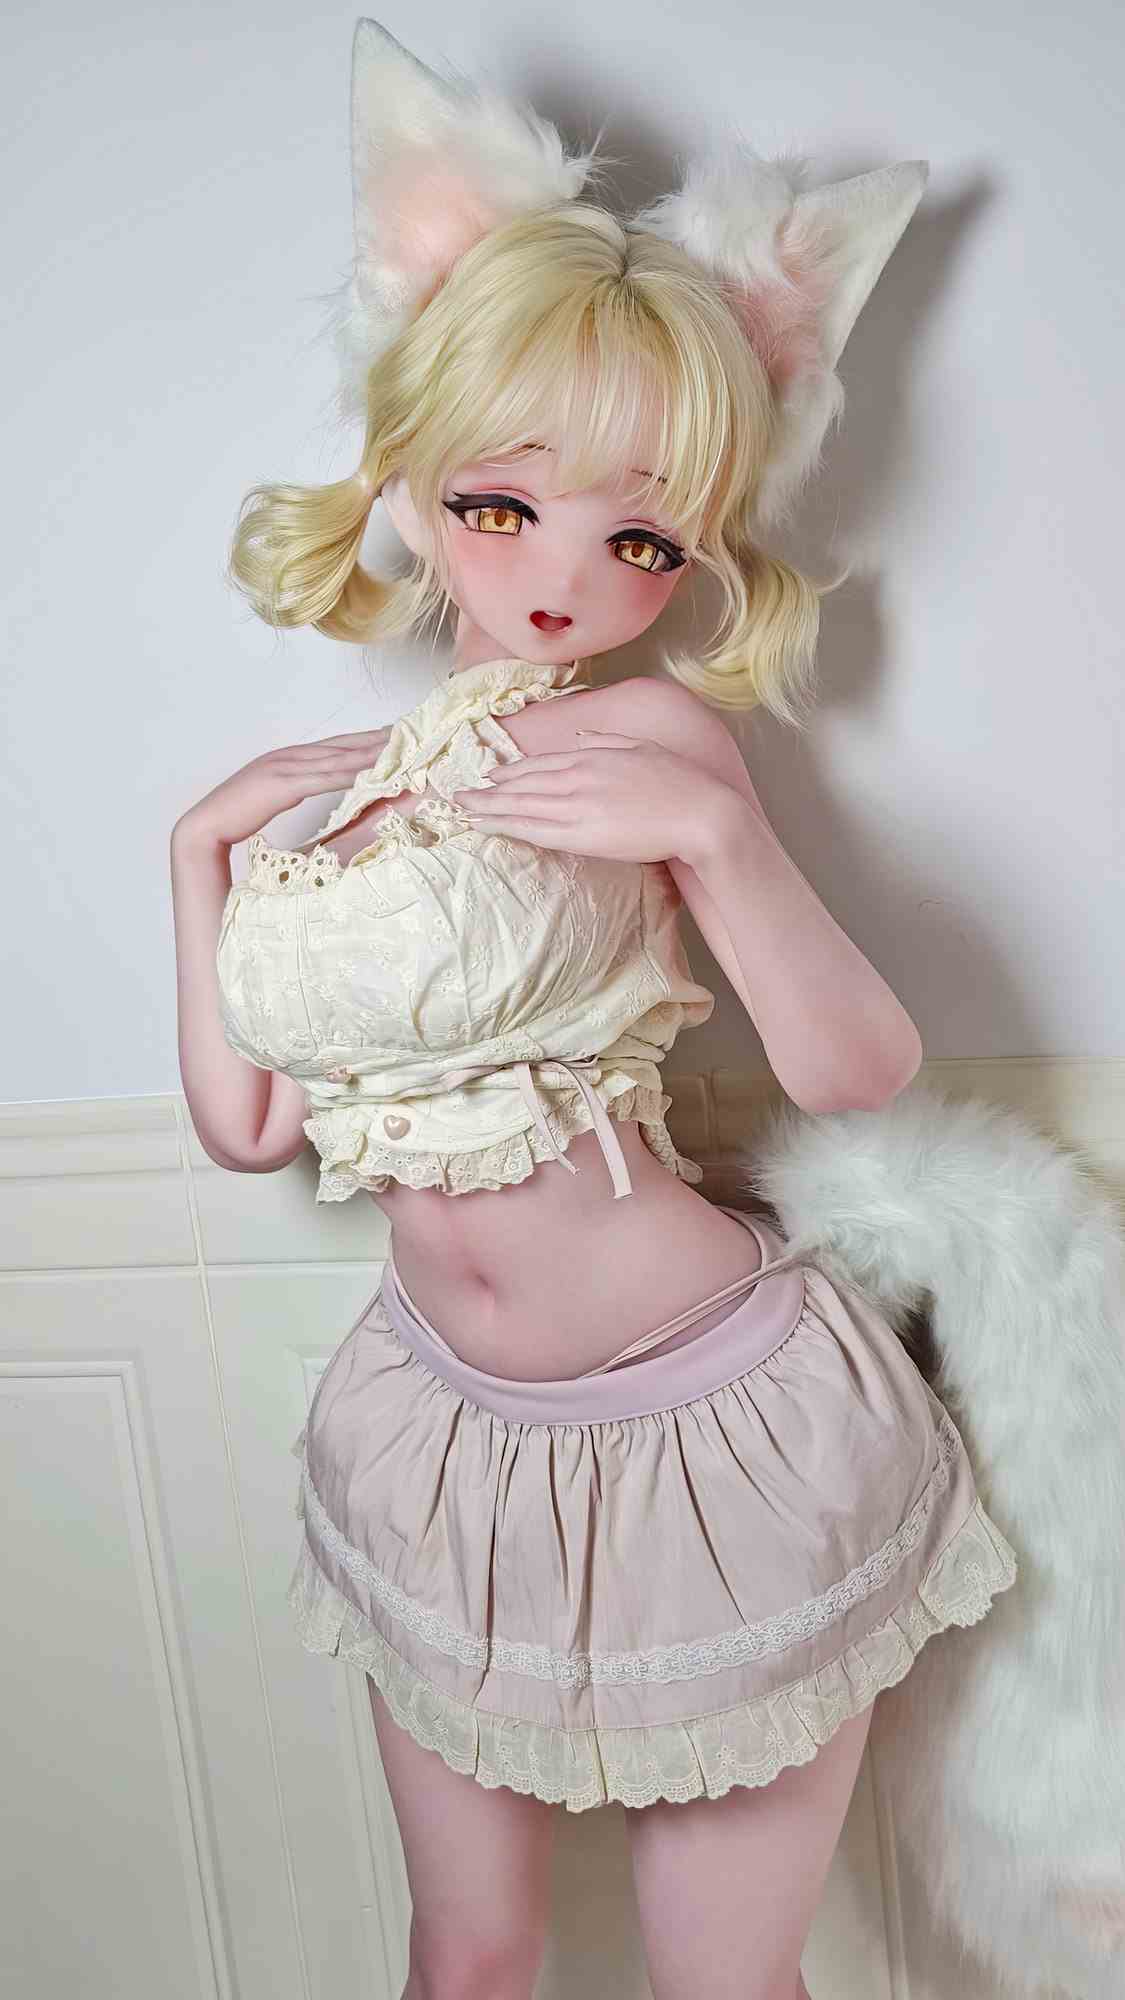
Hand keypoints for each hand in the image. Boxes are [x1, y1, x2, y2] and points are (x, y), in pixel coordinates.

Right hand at [173, 727, 391, 850]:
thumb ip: (294, 788)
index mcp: (287, 758)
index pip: (335, 745)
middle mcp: (289, 756)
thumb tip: (314, 789)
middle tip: (410, 733)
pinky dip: (349, 775)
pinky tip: (371, 775)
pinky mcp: (281, 785)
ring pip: (338, 759)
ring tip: (401, 752)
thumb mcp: (272, 796)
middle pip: (343, 745)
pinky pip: (323, 779)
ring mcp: (284, 767)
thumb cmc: (236, 816)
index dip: (366, 739)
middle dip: (377, 740)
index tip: (394, 736)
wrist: (205, 826)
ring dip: (371, 755)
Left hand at [451, 729, 735, 867]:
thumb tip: (581, 732)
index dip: (512, 771)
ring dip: (488, 806)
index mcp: (593, 755)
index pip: (541, 764)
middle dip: (488, 789)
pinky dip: (506, 824)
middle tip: (458, 794)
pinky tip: (486, 824)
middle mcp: (578, 776)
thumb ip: (608, 739)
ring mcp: (577, 804)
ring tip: (462, 809)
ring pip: (521, 804)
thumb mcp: (642, 747)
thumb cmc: (681, 783)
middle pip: (523, 783)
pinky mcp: (581, 833)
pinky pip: (534, 828)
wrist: (700, 813)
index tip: (491, 775)